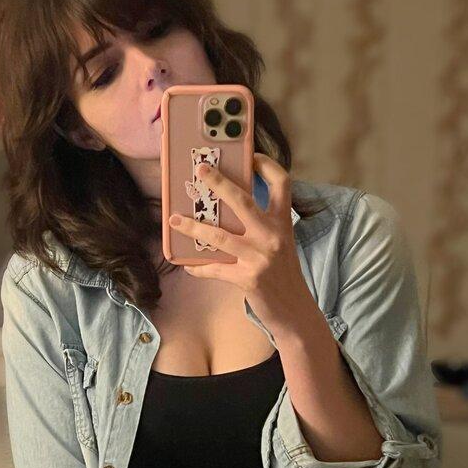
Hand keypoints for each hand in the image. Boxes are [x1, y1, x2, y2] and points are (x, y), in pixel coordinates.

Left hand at [168, 152, 314, 337]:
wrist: (294, 311)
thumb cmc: (283, 274)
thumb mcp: (280, 244)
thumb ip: (262, 225)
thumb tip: (227, 209)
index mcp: (283, 223)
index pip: (282, 183)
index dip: (267, 165)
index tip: (251, 156)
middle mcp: (272, 236)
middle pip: (243, 201)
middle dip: (219, 183)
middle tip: (200, 170)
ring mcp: (259, 257)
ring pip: (219, 235)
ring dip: (192, 227)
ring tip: (173, 220)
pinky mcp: (248, 278)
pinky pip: (215, 269)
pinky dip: (199, 267)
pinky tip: (187, 265)